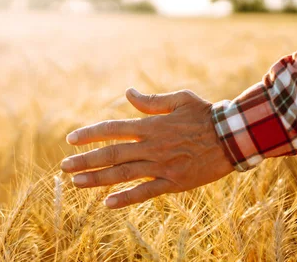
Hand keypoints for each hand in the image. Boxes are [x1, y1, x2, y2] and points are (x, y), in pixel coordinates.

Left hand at [61, 88, 233, 208]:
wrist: (233, 137)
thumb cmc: (205, 114)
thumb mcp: (179, 99)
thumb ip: (151, 101)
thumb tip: (127, 93)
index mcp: (151, 125)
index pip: (112, 130)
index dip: (90, 134)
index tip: (70, 139)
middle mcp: (151, 146)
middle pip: (111, 154)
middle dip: (85, 160)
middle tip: (64, 166)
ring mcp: (162, 166)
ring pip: (123, 175)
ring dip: (97, 179)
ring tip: (76, 183)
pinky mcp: (173, 182)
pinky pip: (146, 192)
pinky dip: (126, 198)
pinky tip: (108, 204)